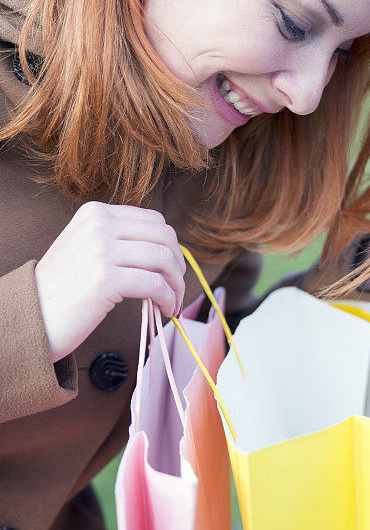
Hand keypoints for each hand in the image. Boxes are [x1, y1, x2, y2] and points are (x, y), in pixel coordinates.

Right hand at [35, 201, 185, 362]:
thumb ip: (118, 239)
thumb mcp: (86, 247)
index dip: (170, 244)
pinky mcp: (105, 279)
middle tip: (177, 286)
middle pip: (164, 236)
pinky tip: (165, 309)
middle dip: (178, 264)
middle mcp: (98, 225)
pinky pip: (155, 284)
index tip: (173, 267)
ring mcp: (101, 250)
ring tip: (173, 302)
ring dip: (176, 285)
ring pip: (164, 259)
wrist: (30, 317)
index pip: (153, 219)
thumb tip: (166, 250)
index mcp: (95, 213)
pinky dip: (168, 298)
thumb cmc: (63, 289)